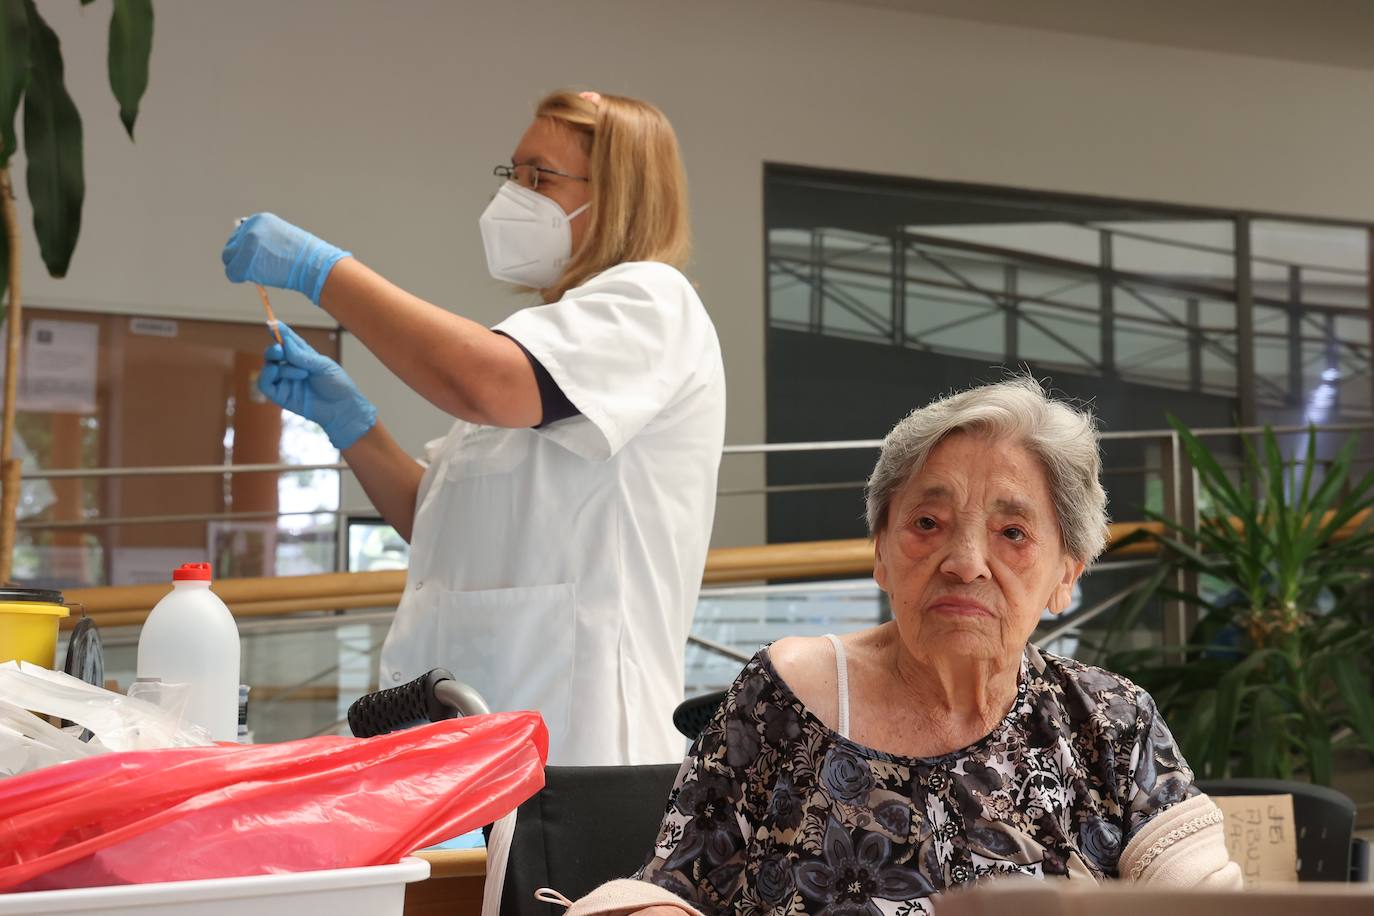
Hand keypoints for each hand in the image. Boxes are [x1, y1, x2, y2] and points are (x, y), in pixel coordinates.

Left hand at [223, 213, 350, 304]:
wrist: (314, 265)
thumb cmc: (304, 256)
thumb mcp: (282, 238)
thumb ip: (264, 240)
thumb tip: (250, 252)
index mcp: (259, 220)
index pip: (240, 234)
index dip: (246, 249)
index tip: (257, 258)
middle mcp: (249, 228)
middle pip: (232, 246)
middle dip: (240, 259)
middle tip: (254, 269)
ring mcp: (246, 244)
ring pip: (229, 258)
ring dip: (239, 268)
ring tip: (256, 273)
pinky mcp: (244, 261)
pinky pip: (232, 272)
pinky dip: (238, 278)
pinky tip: (252, 279)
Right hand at [258, 321, 376, 449]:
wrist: (343, 408)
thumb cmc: (337, 385)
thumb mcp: (323, 365)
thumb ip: (302, 355)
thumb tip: (284, 342)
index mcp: (303, 356)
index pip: (288, 341)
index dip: (279, 332)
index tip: (272, 323)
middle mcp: (292, 367)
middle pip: (273, 353)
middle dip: (274, 349)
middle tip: (280, 349)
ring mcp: (285, 381)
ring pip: (269, 367)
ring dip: (282, 366)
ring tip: (302, 373)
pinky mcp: (281, 396)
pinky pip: (264, 384)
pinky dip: (267, 376)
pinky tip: (277, 372)